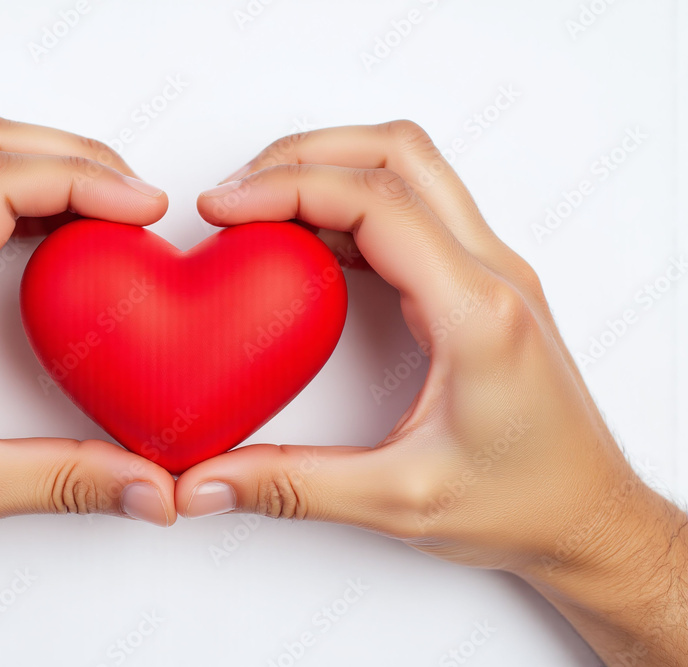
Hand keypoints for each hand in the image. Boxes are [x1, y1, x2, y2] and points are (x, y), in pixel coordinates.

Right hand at [179, 121, 687, 665]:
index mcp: (475, 313)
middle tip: (237, 191)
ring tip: (262, 207)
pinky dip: (351, 208)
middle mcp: (491, 274)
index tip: (224, 207)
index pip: (375, 201)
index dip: (287, 188)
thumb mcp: (400, 501)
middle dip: (304, 155)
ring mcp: (491, 272)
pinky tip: (309, 245)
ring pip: (409, 171)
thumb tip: (208, 479)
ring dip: (331, 170)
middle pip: (395, 154)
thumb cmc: (525, 503)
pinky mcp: (480, 285)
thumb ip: (293, 485)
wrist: (589, 517)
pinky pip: (413, 212)